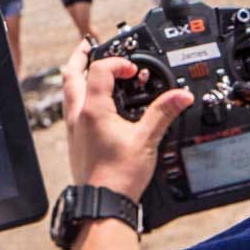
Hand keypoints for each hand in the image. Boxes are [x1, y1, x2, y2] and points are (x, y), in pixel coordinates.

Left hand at [61, 42, 192, 199]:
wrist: (102, 204)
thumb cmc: (119, 177)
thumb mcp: (147, 140)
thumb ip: (163, 113)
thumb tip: (181, 96)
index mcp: (93, 110)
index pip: (100, 70)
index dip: (117, 62)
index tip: (133, 70)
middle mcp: (78, 116)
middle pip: (71, 75)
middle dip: (80, 57)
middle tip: (88, 45)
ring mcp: (73, 128)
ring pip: (68, 92)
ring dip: (76, 75)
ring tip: (86, 67)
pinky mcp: (74, 140)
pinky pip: (70, 108)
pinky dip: (77, 95)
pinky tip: (89, 102)